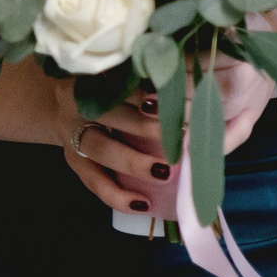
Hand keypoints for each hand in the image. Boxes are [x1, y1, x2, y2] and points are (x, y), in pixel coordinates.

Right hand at [60, 56, 274, 215]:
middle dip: (144, 124)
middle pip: (108, 110)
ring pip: (97, 146)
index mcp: (94, 72)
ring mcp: (69, 129)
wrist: (62, 98)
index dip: (149, 88)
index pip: (123, 78)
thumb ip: (161, 77)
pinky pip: (90, 179)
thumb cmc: (114, 84)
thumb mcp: (132, 72)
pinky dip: (115, 195)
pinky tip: (141, 204)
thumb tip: (214, 85)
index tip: (180, 96)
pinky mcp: (71, 157)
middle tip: (181, 134)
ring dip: (131, 161)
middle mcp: (76, 98)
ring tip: (164, 172)